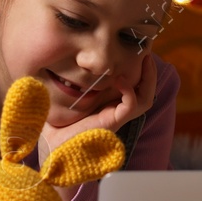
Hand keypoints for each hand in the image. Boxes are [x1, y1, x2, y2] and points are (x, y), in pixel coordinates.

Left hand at [39, 52, 155, 165]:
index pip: (134, 86)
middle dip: (150, 71)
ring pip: (145, 98)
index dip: (139, 70)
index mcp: (108, 105)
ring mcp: (116, 117)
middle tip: (146, 51)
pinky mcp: (113, 123)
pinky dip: (129, 91)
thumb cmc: (55, 126)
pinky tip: (120, 79)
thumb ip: (64, 83)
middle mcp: (116, 111)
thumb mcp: (62, 99)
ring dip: (148, 78)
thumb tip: (56, 63)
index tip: (135, 50)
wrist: (51, 150)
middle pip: (145, 91)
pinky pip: (132, 105)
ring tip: (144, 60)